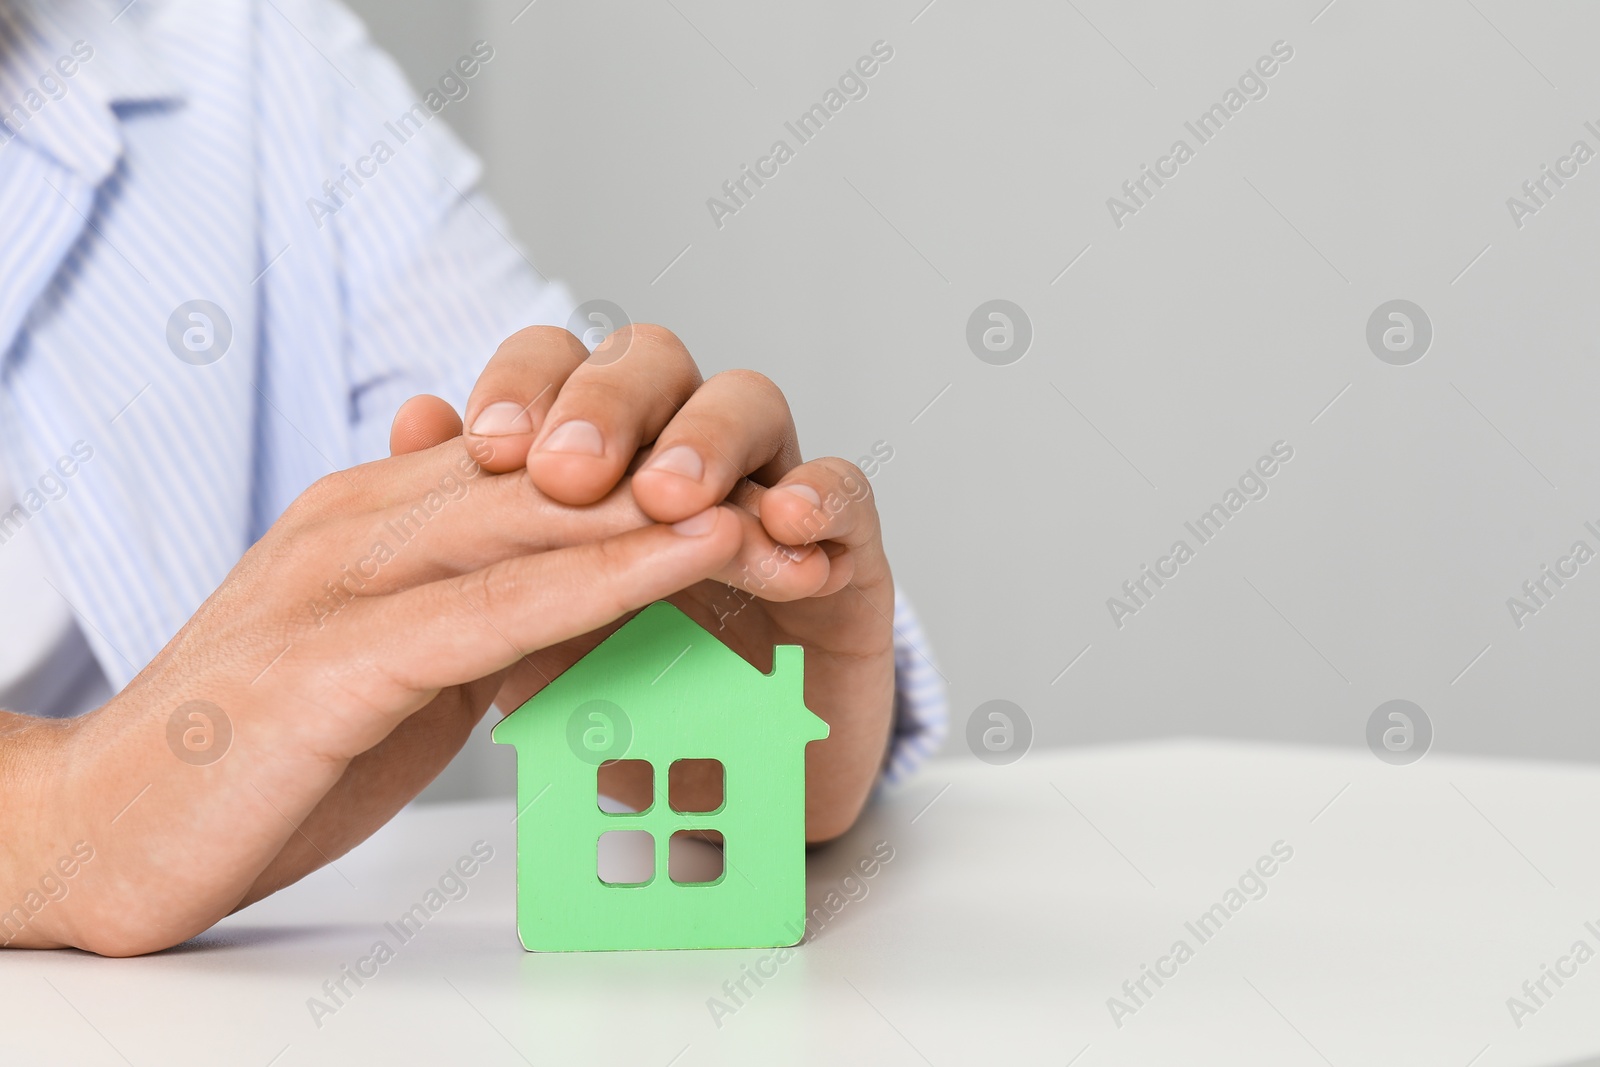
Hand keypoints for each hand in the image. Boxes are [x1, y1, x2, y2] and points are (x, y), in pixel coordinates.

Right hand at [5, 421, 752, 955]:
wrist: (96, 826)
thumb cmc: (254, 750)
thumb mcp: (387, 659)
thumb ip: (465, 600)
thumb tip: (562, 566)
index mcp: (374, 514)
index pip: (537, 464)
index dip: (654, 468)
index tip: (759, 492)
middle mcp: (362, 522)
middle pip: (550, 474)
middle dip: (682, 477)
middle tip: (799, 496)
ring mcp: (340, 581)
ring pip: (532, 519)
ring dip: (665, 508)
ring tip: (773, 503)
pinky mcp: (332, 661)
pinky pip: (493, 605)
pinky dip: (601, 577)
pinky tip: (684, 554)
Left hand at [458, 324, 896, 840]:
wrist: (715, 799)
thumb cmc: (615, 704)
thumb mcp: (526, 627)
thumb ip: (479, 532)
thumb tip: (416, 413)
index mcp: (597, 467)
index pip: (561, 371)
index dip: (525, 387)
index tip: (485, 444)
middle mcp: (680, 463)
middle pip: (653, 364)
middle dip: (606, 404)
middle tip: (570, 471)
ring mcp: (765, 502)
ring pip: (751, 403)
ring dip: (707, 439)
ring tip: (671, 497)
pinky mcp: (845, 560)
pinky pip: (849, 495)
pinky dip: (824, 494)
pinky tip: (789, 521)